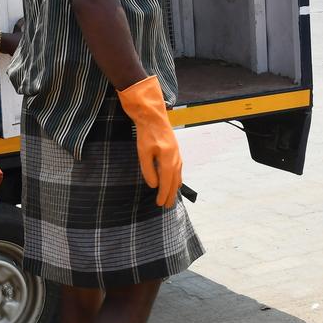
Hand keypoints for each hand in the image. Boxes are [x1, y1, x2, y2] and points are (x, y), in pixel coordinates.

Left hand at [116, 76, 181, 207]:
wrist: (154, 116)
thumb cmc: (146, 133)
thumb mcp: (143, 152)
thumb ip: (148, 170)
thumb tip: (153, 185)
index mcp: (168, 159)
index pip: (167, 182)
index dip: (163, 194)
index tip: (160, 204)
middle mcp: (176, 158)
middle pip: (175, 181)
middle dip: (171, 195)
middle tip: (167, 207)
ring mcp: (178, 155)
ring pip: (178, 176)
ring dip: (174, 188)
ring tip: (171, 198)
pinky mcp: (176, 151)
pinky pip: (178, 169)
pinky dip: (176, 179)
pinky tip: (175, 182)